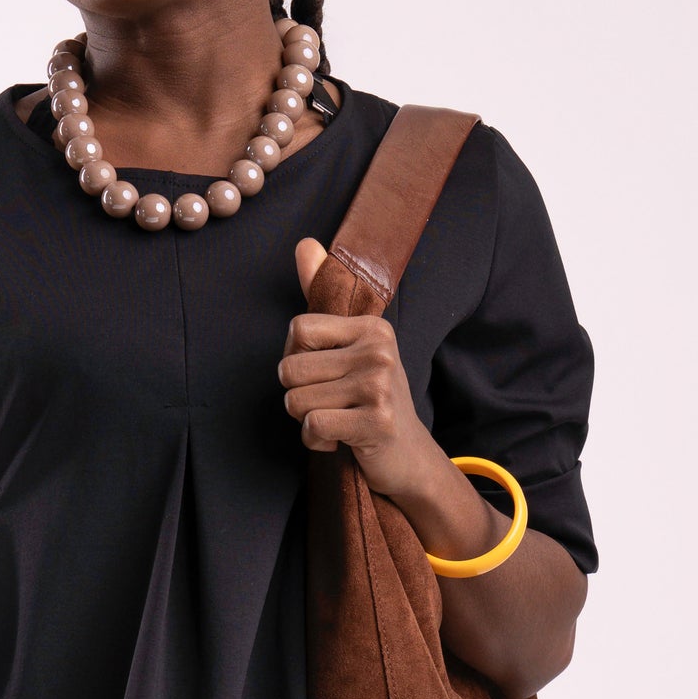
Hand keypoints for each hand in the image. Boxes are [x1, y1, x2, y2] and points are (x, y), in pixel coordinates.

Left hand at [277, 237, 439, 499]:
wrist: (407, 455)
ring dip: (307, 420)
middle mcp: (379, 350)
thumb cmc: (368, 399)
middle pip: (290, 368)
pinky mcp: (376, 422)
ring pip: (296, 400)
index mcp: (372, 327)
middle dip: (299, 394)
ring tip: (339, 419)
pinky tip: (342, 439)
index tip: (323, 372)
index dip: (296, 357)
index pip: (297, 330)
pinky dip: (317, 440)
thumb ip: (322, 294)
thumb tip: (305, 243)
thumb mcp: (348, 345)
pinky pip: (312, 425)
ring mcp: (380, 386)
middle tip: (332, 402)